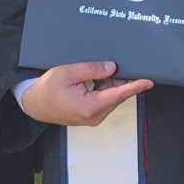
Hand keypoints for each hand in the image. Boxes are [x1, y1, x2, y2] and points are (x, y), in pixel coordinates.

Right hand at [21, 60, 151, 126]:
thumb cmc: (47, 89)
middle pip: (116, 95)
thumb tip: (112, 67)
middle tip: (111, 65)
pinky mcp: (91, 115)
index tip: (149, 81)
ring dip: (109, 84)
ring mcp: (93, 117)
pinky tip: (94, 80)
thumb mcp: (68, 73)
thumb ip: (92, 69)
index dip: (135, 86)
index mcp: (90, 107)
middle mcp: (95, 116)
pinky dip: (103, 88)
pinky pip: (104, 100)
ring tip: (94, 73)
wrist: (34, 104)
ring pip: (111, 97)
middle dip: (118, 80)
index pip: (119, 95)